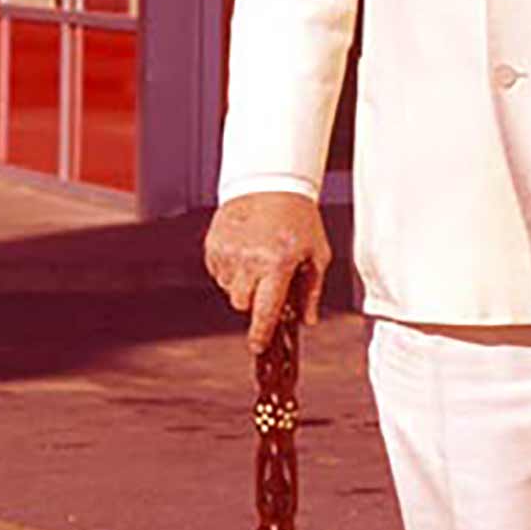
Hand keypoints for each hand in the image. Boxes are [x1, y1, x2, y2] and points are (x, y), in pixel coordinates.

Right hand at [202, 192, 331, 352]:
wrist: (272, 183)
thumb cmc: (300, 219)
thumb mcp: (316, 253)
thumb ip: (312, 291)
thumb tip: (308, 321)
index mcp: (278, 263)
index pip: (265, 309)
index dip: (261, 333)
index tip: (257, 346)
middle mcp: (250, 259)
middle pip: (242, 303)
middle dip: (253, 301)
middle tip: (267, 283)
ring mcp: (229, 251)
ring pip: (229, 289)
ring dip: (242, 284)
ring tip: (258, 258)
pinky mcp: (214, 243)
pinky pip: (218, 271)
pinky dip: (230, 268)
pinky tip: (245, 249)